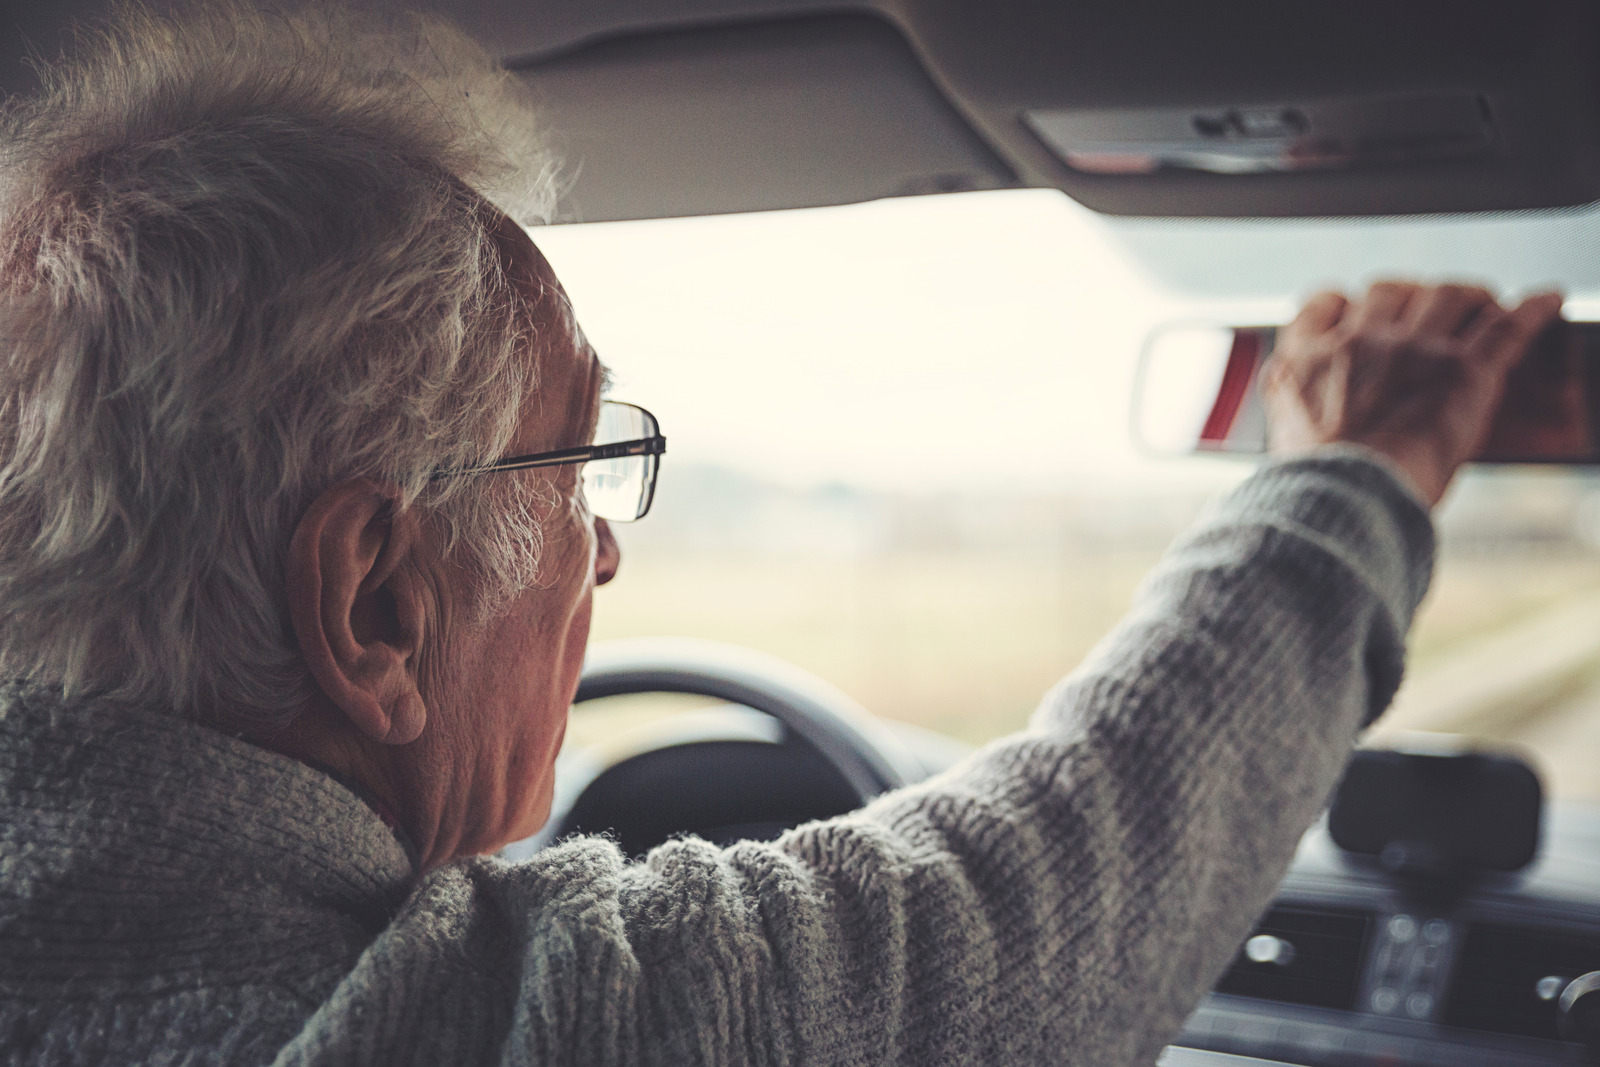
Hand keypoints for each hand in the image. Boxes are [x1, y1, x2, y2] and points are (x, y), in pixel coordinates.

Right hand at [1263, 281, 1563, 506]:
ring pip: (1448, 295)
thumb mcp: (1287, 432)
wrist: (1341, 498)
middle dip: (1409, 298)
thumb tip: (1321, 407)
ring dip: (1466, 298)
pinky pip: (1508, 326)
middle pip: (1389, 290)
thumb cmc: (1313, 484)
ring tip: (1482, 309)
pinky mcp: (1463, 370)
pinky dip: (1533, 310)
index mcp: (1307, 358)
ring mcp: (1412, 351)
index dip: (1348, 306)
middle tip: (1427, 316)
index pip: (1327, 302)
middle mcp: (1358, 342)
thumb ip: (1300, 402)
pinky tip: (1548, 300)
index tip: (1361, 315)